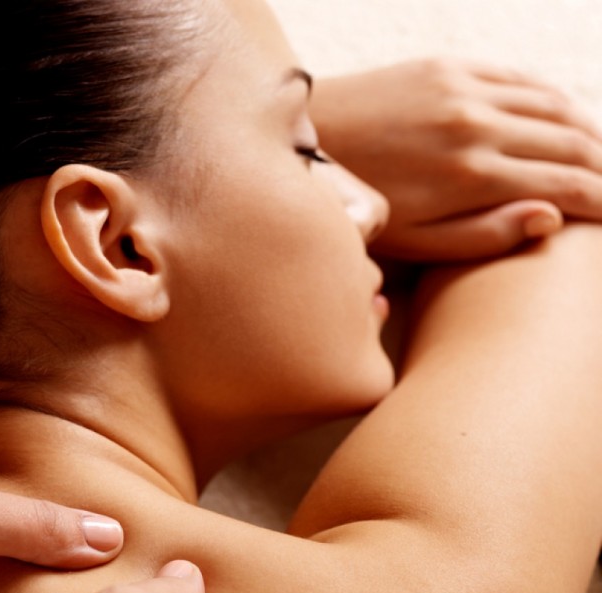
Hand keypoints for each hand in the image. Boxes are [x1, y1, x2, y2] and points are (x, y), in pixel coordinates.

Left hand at [311, 59, 601, 261]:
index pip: (567, 184)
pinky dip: (551, 97)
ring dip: (587, 129)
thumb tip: (552, 218)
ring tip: (598, 156)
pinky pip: (520, 78)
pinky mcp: (449, 66)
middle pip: (571, 141)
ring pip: (554, 104)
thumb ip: (484, 235)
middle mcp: (479, 124)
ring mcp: (465, 88)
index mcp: (472, 176)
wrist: (306, 140)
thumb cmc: (358, 205)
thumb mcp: (414, 240)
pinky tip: (562, 115)